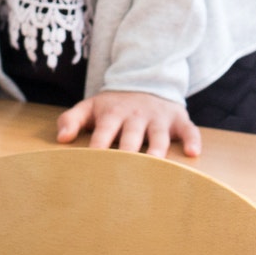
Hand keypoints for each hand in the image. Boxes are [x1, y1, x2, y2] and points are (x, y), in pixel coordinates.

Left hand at [57, 90, 200, 158]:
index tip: (91, 165)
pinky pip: (188, 129)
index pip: (104, 131)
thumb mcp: (90, 107)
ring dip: (157, 148)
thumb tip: (61, 139)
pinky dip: (192, 140)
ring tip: (155, 163)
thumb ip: (71, 119)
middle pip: (131, 135)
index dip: (98, 147)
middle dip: (127, 152)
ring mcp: (158, 117)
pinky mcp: (178, 119)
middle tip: (121, 173)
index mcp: (113, 113)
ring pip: (158, 134)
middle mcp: (136, 114)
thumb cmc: (113, 105)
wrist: (144, 81)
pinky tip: (193, 153)